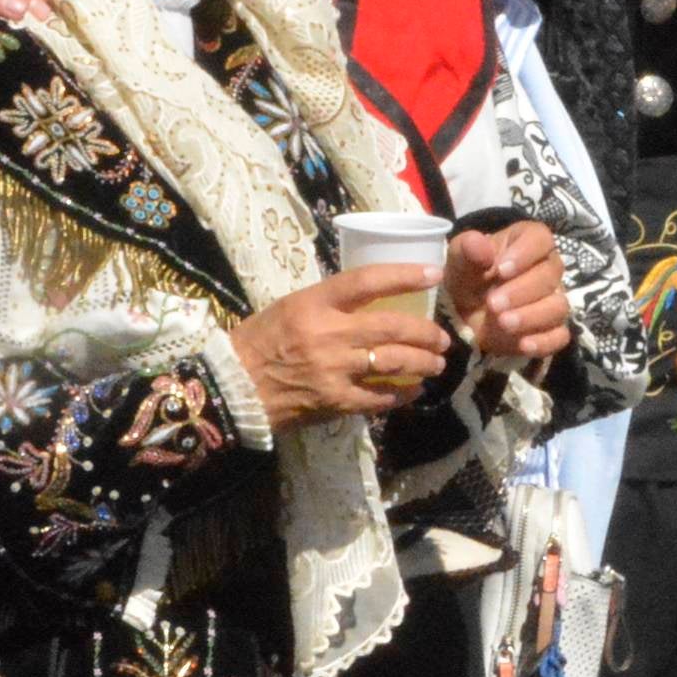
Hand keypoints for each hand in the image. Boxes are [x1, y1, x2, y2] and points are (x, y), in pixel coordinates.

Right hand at [229, 266, 447, 428]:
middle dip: (426, 332)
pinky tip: (415, 390)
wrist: (233, 386)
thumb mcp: (291, 306)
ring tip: (437, 363)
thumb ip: (331, 303)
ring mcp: (333, 370)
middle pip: (392, 327)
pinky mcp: (335, 401)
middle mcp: (327, 334)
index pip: (367, 282)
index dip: (405, 276)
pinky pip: (381, 397)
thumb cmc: (260, 341)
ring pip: (395, 362)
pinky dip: (404, 393)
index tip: (433, 274)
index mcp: (313, 303)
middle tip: (442, 337)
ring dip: (424, 362)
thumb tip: (375, 298)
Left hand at [443, 224, 572, 365]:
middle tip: (493, 303)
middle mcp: (547, 268)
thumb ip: (467, 250)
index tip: (500, 270)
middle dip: (522, 291)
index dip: (524, 254)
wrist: (464, 314)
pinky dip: (544, 341)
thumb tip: (480, 245)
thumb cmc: (467, 278)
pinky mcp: (552, 329)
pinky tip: (524, 344)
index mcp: (527, 242)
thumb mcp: (459, 261)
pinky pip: (559, 335)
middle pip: (551, 274)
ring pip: (558, 306)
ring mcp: (553, 300)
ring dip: (532, 316)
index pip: (540, 239)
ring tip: (503, 323)